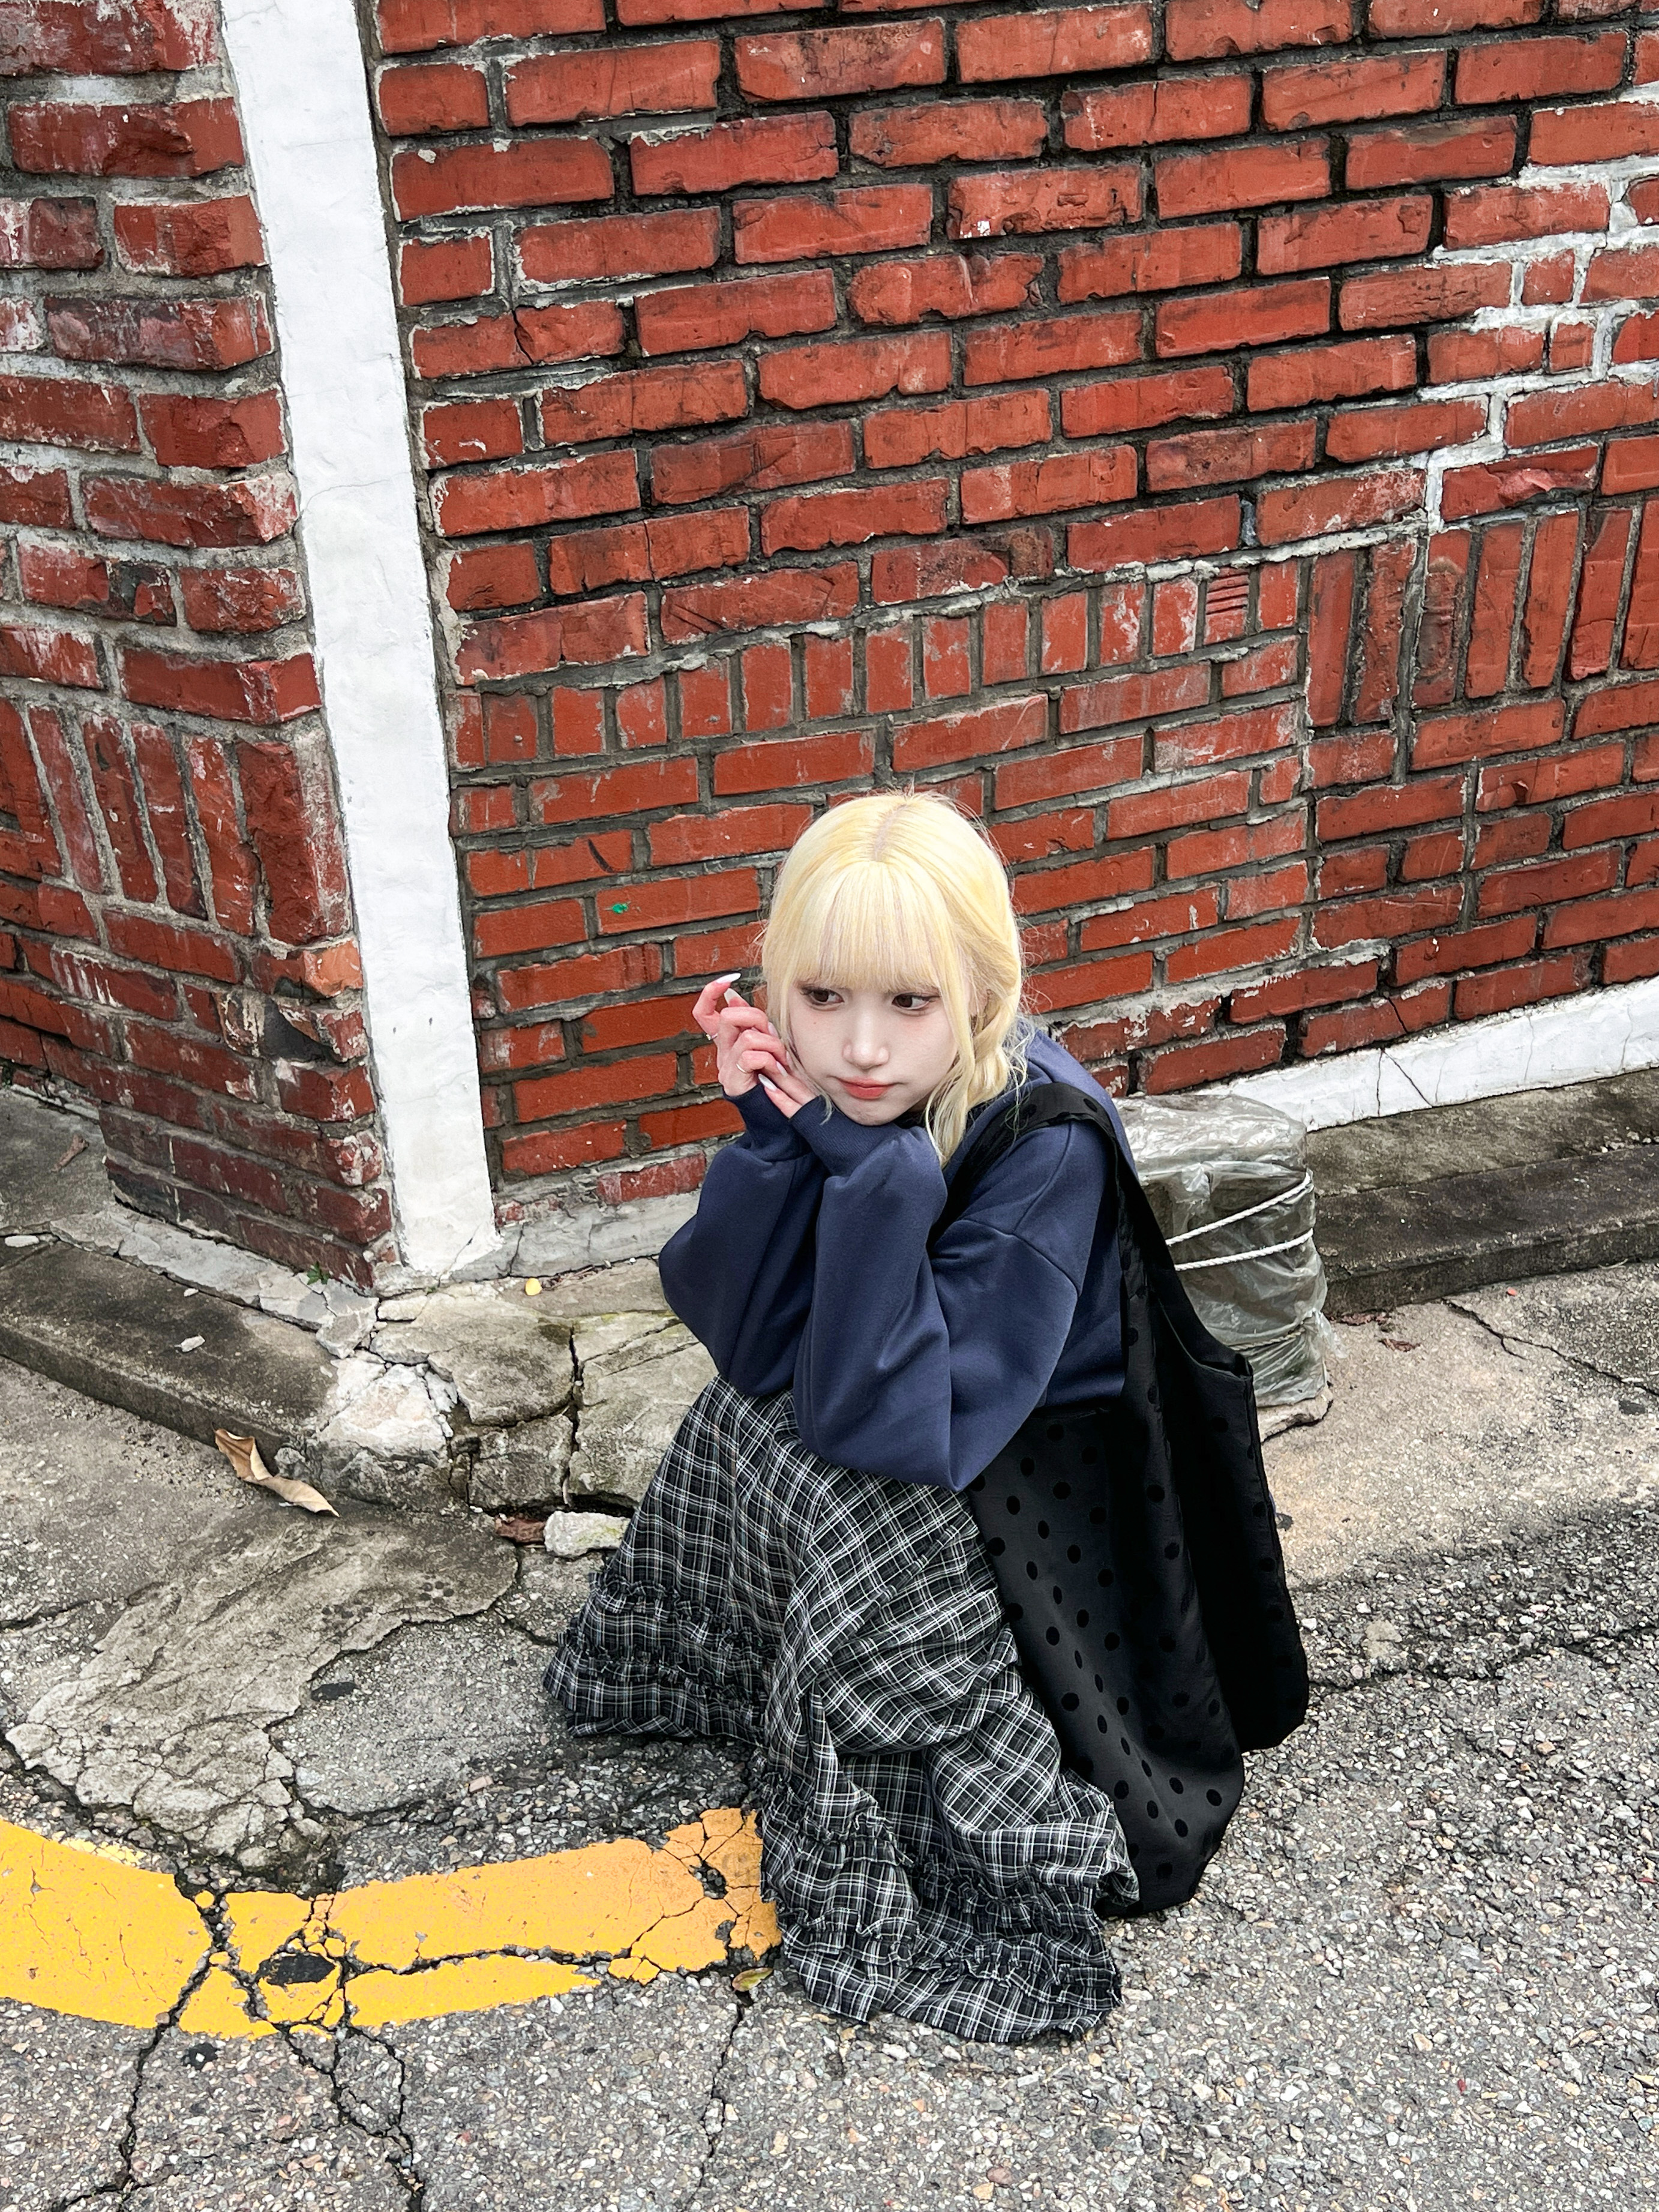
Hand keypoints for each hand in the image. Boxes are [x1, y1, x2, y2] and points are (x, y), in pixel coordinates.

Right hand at [692, 975, 817, 1118]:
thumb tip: (734, 998)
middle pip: (727, 1017)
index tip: (728, 980)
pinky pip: (751, 1057)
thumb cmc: (778, 1083)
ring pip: (746, 1036)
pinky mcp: (734, 1084)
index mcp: (727, 1043)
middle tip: (773, 1036)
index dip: (710, 993)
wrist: (779, 1122)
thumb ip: (753, 1024)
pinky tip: (778, 1070)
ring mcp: (726, 1070)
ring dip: (772, 1043)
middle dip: (756, 1018)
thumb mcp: (767, 1046)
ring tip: (782, 1059)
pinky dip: (770, 1059)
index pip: (703, 1013)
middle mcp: (722, 1054)